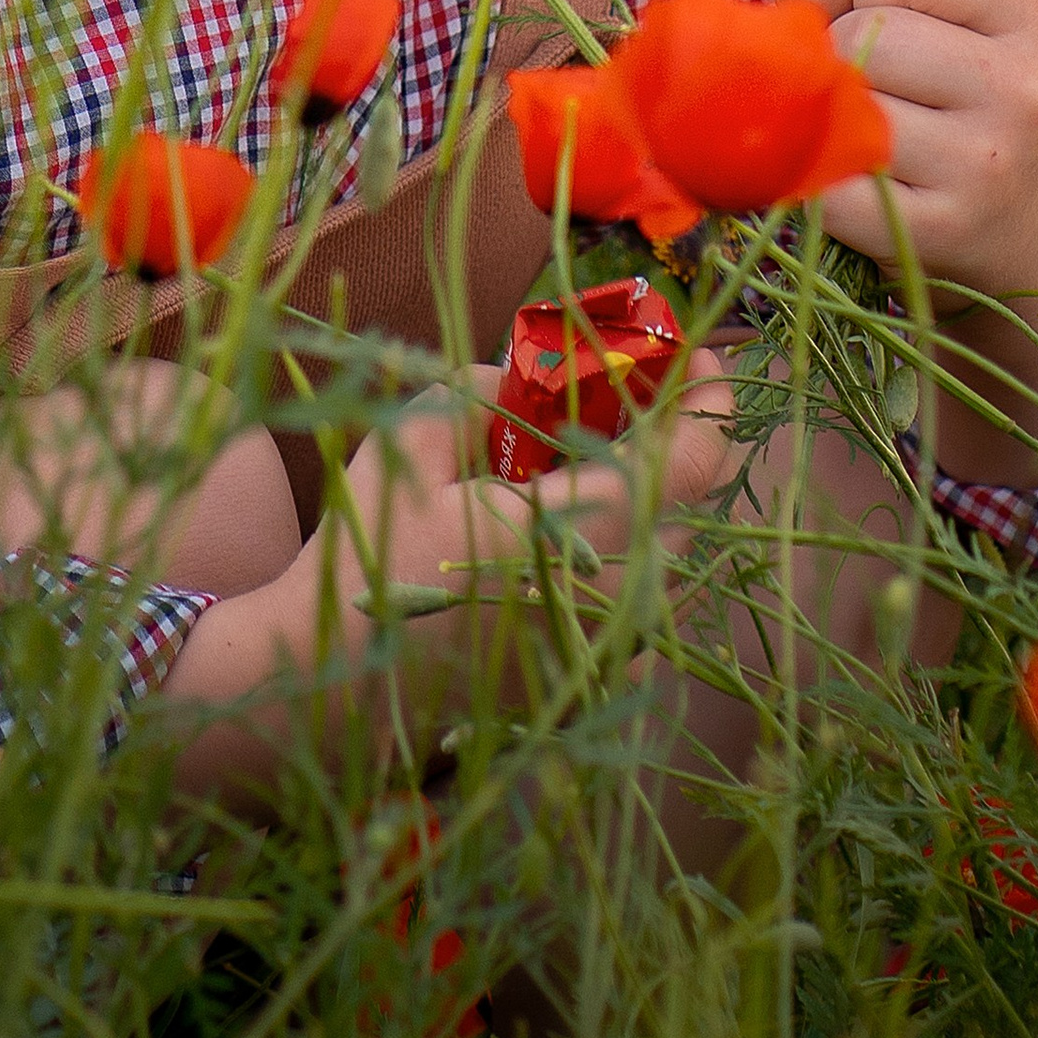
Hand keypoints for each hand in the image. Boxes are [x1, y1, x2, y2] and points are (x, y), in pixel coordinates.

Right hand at [155, 363, 740, 794]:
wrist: (330, 684)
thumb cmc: (371, 556)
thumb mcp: (417, 439)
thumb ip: (487, 390)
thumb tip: (534, 376)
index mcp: (586, 533)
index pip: (692, 461)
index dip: (707, 401)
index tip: (702, 354)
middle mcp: (620, 598)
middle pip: (688, 504)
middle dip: (673, 438)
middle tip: (637, 389)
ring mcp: (611, 649)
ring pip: (668, 552)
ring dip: (650, 494)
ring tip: (599, 450)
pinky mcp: (589, 677)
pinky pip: (637, 596)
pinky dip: (623, 546)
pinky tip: (571, 521)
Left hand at [784, 0, 1037, 313]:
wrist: (1021, 236)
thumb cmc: (964, 109)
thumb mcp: (955, 31)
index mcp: (1035, 25)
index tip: (887, 13)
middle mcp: (1023, 91)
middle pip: (877, 31)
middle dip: (846, 48)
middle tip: (870, 83)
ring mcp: (985, 164)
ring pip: (850, 101)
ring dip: (831, 113)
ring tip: (862, 128)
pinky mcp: (938, 229)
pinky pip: (832, 179)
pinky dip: (817, 174)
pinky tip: (847, 177)